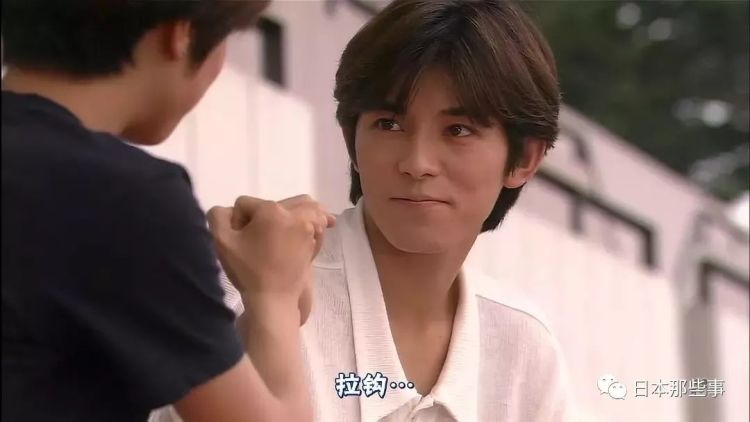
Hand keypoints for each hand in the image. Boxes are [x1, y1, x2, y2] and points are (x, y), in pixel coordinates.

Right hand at [207, 195, 333, 322]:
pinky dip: (310, 222)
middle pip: (276, 201)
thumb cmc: (247, 270)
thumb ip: (218, 216)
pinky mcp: (315, 242)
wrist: (273, 299)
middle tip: (257, 232)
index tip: (238, 237)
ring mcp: (310, 228)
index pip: (246, 203)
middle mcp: (295, 214)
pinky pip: (316, 222)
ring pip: (304, 206)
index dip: (237, 218)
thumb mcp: (221, 241)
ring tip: (283, 225)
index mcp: (271, 210)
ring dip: (293, 211)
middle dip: (264, 212)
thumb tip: (229, 210)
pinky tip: (300, 230)